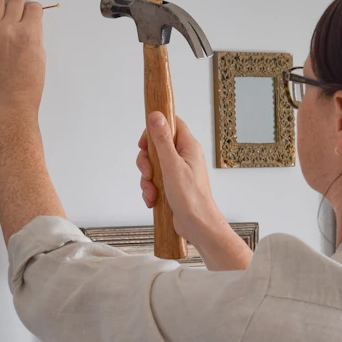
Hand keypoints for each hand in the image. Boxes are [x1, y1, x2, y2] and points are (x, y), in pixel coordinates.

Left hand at [0, 0, 43, 121]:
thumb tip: (32, 26)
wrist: (11, 106)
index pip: (34, 9)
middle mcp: (11, 30)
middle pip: (17, 1)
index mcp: (30, 34)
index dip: (36, 8)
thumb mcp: (40, 59)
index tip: (34, 11)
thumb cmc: (28, 89)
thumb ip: (36, 38)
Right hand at [137, 115, 223, 247]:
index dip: (155, 129)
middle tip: (148, 172)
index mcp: (188, 147)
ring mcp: (178, 172)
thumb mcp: (171, 165)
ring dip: (147, 179)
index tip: (144, 142)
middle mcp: (184, 157)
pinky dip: (150, 190)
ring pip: (153, 166)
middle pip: (157, 146)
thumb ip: (162, 139)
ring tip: (152, 192)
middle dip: (147, 161)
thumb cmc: (190, 197)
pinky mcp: (172, 185)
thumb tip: (156, 115)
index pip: (171, 124)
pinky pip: (155, 181)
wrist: (197, 225)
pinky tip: (153, 200)